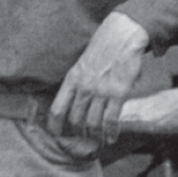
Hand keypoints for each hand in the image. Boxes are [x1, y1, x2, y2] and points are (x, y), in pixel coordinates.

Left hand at [50, 11, 150, 143]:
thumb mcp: (82, 63)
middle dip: (78, 134)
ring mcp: (101, 91)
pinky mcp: (118, 93)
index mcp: (72, 79)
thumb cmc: (103, 48)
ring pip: (92, 123)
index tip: (57, 136)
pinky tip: (112, 138)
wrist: (122, 35)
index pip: (56, 109)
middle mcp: (84, 87)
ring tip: (98, 141)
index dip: (55, 126)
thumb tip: (76, 101)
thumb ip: (77, 82)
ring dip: (95, 136)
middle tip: (83, 140)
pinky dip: (111, 132)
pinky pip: (111, 119)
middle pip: (75, 120)